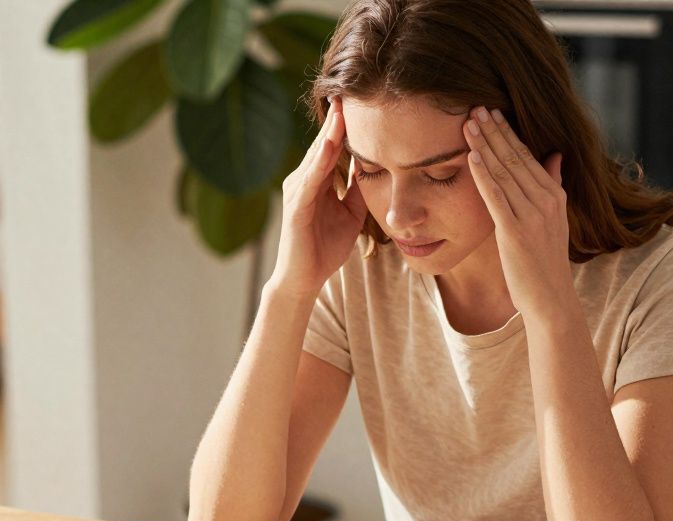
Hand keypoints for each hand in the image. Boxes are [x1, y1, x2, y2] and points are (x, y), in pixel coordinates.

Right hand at [269, 96, 369, 299]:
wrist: (304, 280)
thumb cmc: (325, 248)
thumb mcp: (351, 213)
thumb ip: (358, 189)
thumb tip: (376, 166)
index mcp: (317, 181)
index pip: (333, 145)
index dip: (345, 124)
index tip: (361, 100)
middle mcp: (303, 180)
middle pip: (323, 143)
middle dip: (337, 118)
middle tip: (350, 88)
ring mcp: (297, 191)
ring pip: (316, 155)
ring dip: (329, 131)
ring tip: (343, 107)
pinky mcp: (296, 207)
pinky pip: (311, 178)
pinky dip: (322, 159)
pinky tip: (333, 142)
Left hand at [463, 106, 574, 320]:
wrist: (551, 299)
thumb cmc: (546, 262)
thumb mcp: (555, 220)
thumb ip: (553, 185)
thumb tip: (556, 155)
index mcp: (554, 195)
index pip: (527, 156)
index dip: (507, 132)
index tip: (491, 111)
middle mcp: (546, 200)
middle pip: (514, 157)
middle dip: (494, 130)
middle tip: (475, 106)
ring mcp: (532, 215)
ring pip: (504, 172)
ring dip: (485, 145)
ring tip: (468, 122)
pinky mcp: (515, 232)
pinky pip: (496, 197)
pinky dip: (483, 174)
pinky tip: (472, 156)